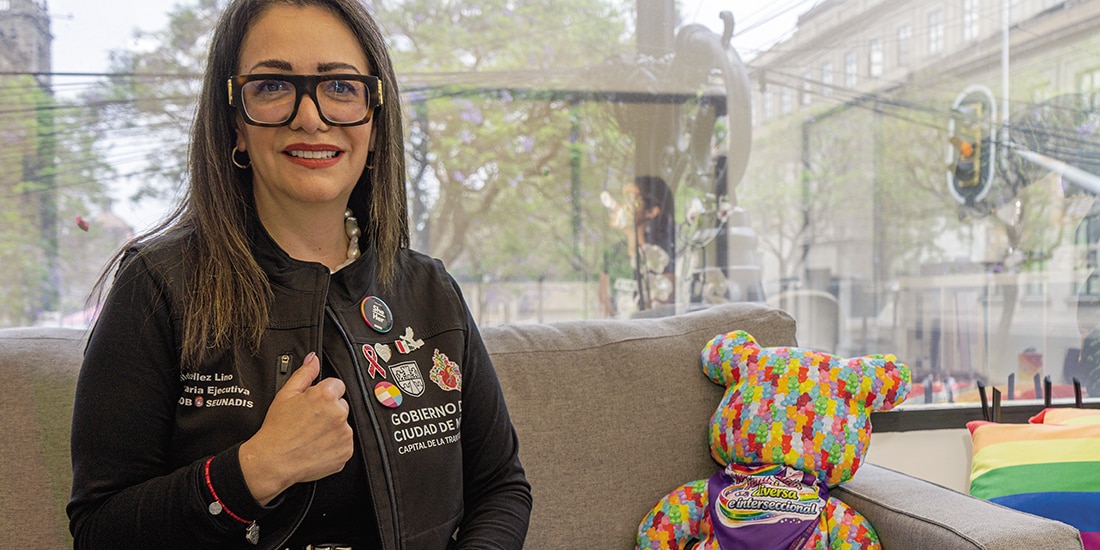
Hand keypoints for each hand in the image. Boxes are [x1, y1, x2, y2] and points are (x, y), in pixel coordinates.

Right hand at [239, 352, 353, 504]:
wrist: (273, 461)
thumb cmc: (277, 430)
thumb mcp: (286, 395)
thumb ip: (304, 374)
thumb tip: (313, 359)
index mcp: (325, 396)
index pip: (337, 385)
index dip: (323, 394)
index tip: (313, 404)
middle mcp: (338, 413)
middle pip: (341, 405)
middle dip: (329, 410)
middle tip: (309, 421)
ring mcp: (344, 434)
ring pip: (343, 424)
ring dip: (332, 427)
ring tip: (311, 435)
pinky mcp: (346, 451)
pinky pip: (345, 443)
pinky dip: (334, 444)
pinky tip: (317, 445)